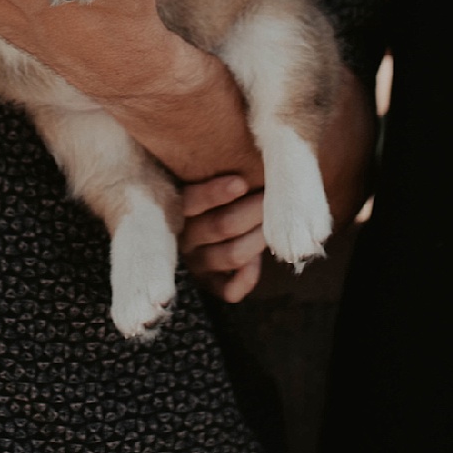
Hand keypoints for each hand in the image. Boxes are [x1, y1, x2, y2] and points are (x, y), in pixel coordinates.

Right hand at [180, 174, 266, 301]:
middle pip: (222, 226)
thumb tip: (252, 162)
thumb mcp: (211, 178)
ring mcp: (196, 264)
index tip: (241, 183)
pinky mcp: (210, 284)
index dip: (214, 194)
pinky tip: (257, 262)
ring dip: (259, 237)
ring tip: (275, 221)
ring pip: (233, 254)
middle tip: (273, 196)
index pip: (190, 201)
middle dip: (254, 210)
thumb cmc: (222, 190)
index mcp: (176, 208)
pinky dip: (247, 277)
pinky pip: (229, 290)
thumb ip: (225, 173)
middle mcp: (183, 238)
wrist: (217, 219)